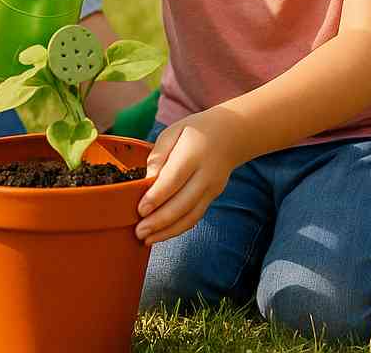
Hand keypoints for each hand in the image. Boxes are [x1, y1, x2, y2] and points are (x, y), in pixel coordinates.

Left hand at [135, 108, 238, 244]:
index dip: (157, 196)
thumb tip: (147, 179)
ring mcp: (212, 188)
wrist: (230, 135)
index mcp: (194, 153)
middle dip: (160, 221)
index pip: (174, 179)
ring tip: (146, 239)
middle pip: (183, 202)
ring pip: (191, 215)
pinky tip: (161, 234)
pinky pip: (195, 216)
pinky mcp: (213, 198)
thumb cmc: (194, 131)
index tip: (140, 210)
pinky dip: (178, 228)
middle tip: (139, 231)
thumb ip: (159, 154)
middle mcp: (206, 174)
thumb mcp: (173, 132)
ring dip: (168, 231)